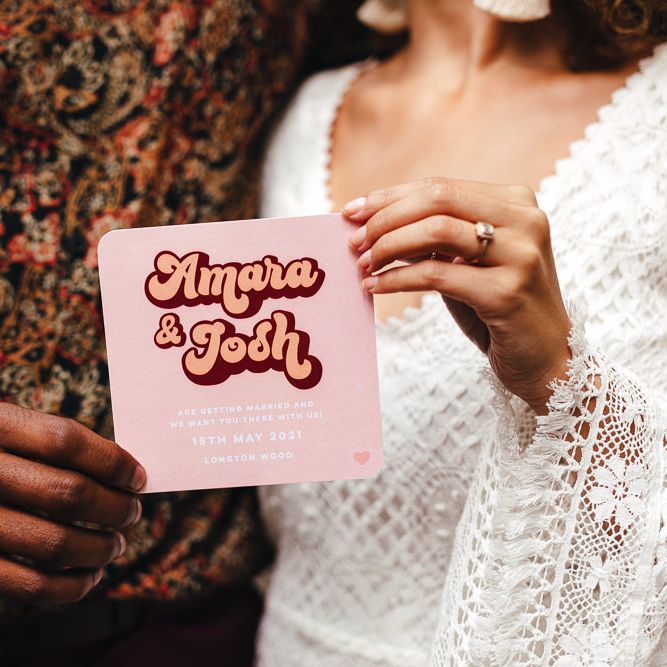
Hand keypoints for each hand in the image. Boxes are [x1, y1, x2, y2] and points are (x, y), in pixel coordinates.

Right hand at [0, 403, 145, 603]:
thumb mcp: (10, 430)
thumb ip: (54, 443)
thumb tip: (127, 475)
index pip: (65, 440)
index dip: (112, 461)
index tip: (138, 477)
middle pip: (68, 492)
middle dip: (115, 507)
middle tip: (133, 512)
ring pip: (55, 543)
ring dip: (101, 548)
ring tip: (117, 543)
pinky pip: (30, 585)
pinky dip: (72, 586)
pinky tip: (91, 575)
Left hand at [344, 177, 571, 413]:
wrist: (546, 360)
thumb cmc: (498, 308)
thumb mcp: (468, 262)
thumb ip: (435, 238)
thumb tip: (373, 223)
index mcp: (517, 203)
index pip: (440, 186)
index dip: (390, 196)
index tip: (352, 211)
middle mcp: (525, 221)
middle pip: (437, 199)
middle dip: (385, 218)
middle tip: (354, 241)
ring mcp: (521, 255)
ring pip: (436, 231)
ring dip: (388, 246)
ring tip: (363, 264)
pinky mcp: (508, 293)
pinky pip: (437, 274)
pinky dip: (397, 279)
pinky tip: (375, 287)